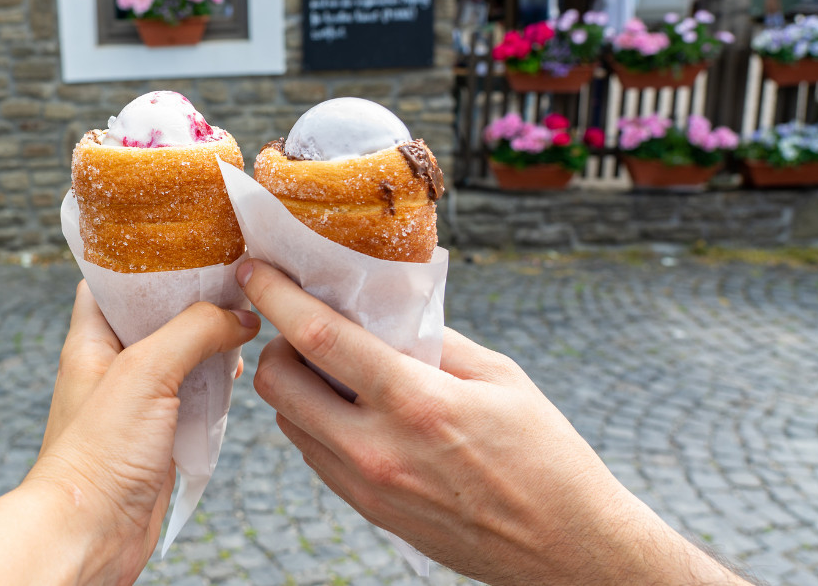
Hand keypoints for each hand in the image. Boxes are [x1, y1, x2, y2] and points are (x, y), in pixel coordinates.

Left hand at [24, 280, 258, 583]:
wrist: (91, 531)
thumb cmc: (98, 454)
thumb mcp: (146, 372)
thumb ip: (194, 331)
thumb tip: (241, 317)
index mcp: (93, 338)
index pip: (116, 279)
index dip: (151, 260)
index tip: (195, 242)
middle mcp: (113, 363)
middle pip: (159, 314)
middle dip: (198, 300)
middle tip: (238, 283)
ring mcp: (138, 399)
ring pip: (183, 353)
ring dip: (214, 343)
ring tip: (248, 326)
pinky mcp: (161, 432)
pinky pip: (196, 394)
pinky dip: (219, 382)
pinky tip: (242, 376)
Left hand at [238, 260, 747, 585]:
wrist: (563, 547)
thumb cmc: (544, 456)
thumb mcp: (500, 377)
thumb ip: (432, 340)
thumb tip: (381, 312)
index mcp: (415, 402)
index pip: (318, 338)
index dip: (276, 297)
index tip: (255, 270)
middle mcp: (377, 448)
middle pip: (280, 384)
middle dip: (278, 345)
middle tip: (306, 329)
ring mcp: (366, 486)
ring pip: (289, 421)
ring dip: (296, 386)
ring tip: (335, 370)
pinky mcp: (368, 510)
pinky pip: (314, 455)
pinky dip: (315, 422)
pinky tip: (352, 409)